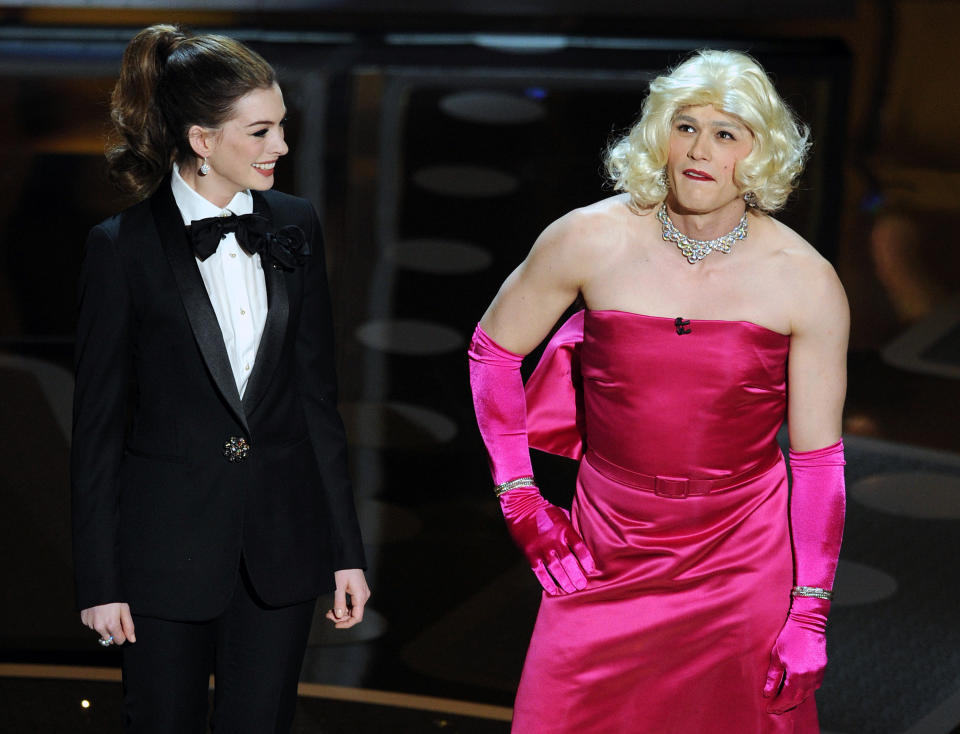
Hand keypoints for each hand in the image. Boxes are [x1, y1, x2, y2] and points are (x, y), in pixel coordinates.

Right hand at [80, 602, 135, 645]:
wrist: (98, 586)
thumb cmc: (114, 598)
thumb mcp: (125, 610)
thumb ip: (129, 626)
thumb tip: (132, 640)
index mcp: (112, 625)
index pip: (119, 641)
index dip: (123, 635)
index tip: (124, 628)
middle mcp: (100, 627)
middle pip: (109, 639)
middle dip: (113, 632)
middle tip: (115, 619)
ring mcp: (91, 624)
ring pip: (100, 632)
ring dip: (104, 627)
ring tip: (107, 613)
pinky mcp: (84, 620)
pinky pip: (92, 625)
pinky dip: (96, 622)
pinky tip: (99, 612)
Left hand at [325, 568, 369, 628]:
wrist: (348, 557)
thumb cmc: (344, 569)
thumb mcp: (338, 586)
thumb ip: (339, 603)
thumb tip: (339, 616)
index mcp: (361, 596)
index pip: (357, 617)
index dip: (347, 624)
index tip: (336, 625)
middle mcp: (364, 596)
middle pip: (354, 614)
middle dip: (341, 617)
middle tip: (328, 615)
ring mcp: (362, 594)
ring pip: (353, 610)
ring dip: (341, 612)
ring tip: (330, 611)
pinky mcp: (359, 592)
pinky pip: (352, 604)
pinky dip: (344, 607)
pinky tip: (336, 607)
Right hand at [500, 486, 598, 594]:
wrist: (520, 505)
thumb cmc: (544, 510)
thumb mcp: (562, 515)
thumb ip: (570, 530)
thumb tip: (583, 544)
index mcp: (564, 529)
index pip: (579, 547)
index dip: (586, 560)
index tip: (591, 569)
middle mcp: (553, 539)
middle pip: (568, 561)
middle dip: (576, 575)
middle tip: (582, 586)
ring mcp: (541, 547)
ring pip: (555, 569)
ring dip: (564, 581)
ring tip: (571, 589)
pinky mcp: (530, 553)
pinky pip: (539, 571)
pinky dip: (546, 582)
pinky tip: (553, 590)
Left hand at [763, 597, 828, 712]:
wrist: (808, 622)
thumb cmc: (789, 637)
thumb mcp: (776, 656)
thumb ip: (773, 677)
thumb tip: (767, 694)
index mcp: (798, 674)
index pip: (788, 698)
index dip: (778, 705)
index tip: (769, 709)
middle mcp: (811, 677)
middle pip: (798, 699)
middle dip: (786, 706)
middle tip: (775, 709)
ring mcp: (819, 674)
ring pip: (806, 694)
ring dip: (795, 700)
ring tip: (783, 703)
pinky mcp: (822, 670)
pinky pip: (813, 686)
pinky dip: (803, 692)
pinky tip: (795, 691)